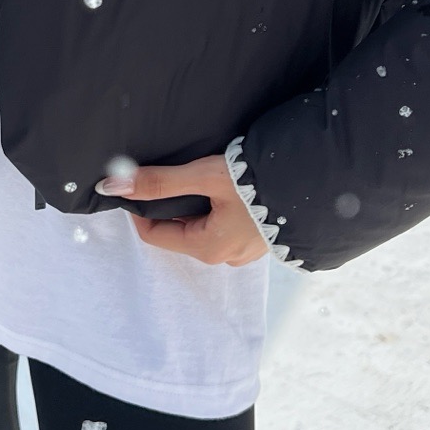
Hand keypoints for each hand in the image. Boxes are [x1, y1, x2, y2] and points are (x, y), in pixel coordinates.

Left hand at [98, 154, 269, 266]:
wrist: (317, 181)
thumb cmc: (258, 182)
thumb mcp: (204, 176)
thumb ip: (159, 181)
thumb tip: (112, 186)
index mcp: (207, 247)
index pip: (154, 234)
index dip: (140, 207)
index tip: (140, 181)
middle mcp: (224, 256)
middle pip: (179, 232)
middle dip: (170, 206)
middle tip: (172, 173)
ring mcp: (244, 250)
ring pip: (202, 229)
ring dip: (195, 207)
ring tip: (202, 178)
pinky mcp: (260, 238)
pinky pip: (225, 227)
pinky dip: (216, 209)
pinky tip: (226, 187)